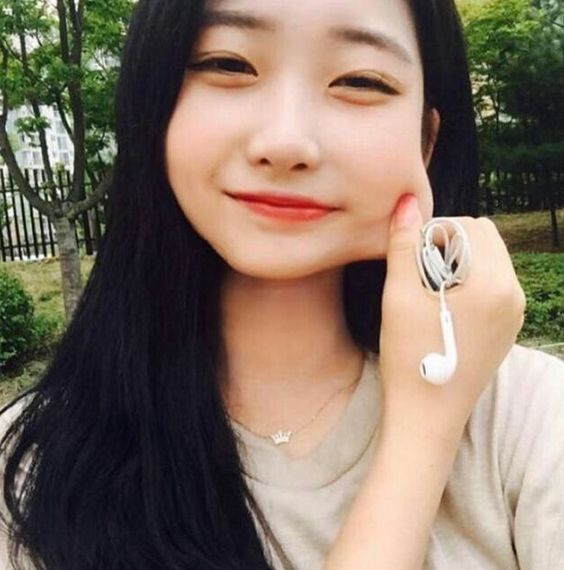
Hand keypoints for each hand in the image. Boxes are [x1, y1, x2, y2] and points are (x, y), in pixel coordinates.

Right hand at [379, 177, 525, 438]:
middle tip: (419, 275)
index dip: (436, 233)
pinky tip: (442, 309)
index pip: (470, 226)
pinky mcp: (507, 328)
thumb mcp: (399, 296)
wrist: (425, 416)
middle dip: (449, 245)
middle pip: (484, 240)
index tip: (413, 259)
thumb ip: (404, 244)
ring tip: (429, 293)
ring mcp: (515, 314)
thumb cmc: (409, 357)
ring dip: (457, 264)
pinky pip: (492, 286)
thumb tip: (407, 202)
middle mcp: (514, 294)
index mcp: (493, 283)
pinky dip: (467, 284)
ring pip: (488, 262)